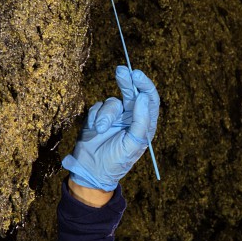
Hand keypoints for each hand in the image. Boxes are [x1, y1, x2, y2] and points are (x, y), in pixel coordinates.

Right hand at [62, 66, 159, 191]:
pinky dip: (95, 116)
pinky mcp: (98, 116)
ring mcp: (114, 116)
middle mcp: (131, 117)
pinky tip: (94, 129)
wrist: (91, 170)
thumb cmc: (117, 161)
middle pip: (131, 92)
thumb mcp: (133, 143)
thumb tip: (142, 97)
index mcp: (144, 124)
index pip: (149, 99)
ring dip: (105, 114)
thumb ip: (140, 121)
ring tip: (100, 129)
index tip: (137, 75)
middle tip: (121, 70)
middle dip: (126, 80)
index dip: (145, 85)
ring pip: (112, 101)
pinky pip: (97, 106)